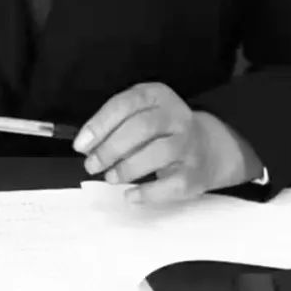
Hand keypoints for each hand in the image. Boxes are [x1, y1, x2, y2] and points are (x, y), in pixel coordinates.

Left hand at [74, 82, 260, 203]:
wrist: (209, 147)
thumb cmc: (163, 130)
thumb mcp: (141, 112)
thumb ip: (114, 124)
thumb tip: (86, 145)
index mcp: (158, 96)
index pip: (126, 104)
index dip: (100, 125)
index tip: (81, 144)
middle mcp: (176, 117)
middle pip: (142, 127)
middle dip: (111, 148)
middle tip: (92, 164)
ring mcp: (188, 145)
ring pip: (158, 153)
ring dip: (127, 168)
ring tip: (110, 176)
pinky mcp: (194, 173)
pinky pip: (170, 185)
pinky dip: (147, 192)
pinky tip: (130, 195)